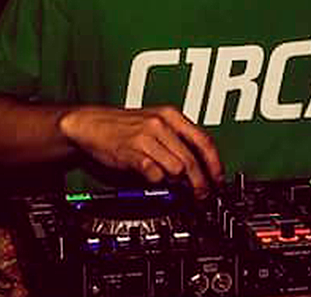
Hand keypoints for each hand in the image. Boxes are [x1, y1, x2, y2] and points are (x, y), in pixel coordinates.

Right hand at [59, 105, 223, 197]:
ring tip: (171, 183)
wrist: (91, 124)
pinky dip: (157, 180)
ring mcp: (146, 137)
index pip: (203, 141)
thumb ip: (177, 140)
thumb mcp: (156, 123)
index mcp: (171, 115)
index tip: (218, 180)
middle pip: (192, 159)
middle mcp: (161, 124)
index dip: (215, 164)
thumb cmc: (124, 126)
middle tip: (203, 195)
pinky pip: (154, 173)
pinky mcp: (131, 152)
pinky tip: (153, 178)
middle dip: (200, 183)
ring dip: (176, 181)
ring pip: (176, 168)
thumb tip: (198, 166)